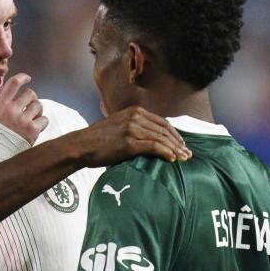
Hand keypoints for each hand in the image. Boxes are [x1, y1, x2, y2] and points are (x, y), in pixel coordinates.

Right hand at [0, 73, 48, 144]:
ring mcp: (23, 120)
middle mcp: (12, 110)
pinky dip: (41, 122)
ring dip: (37, 110)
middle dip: (31, 99)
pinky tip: (35, 128)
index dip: (23, 77)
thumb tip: (6, 95)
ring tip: (31, 118)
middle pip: (30, 93)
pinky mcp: (32, 131)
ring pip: (38, 105)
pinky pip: (44, 119)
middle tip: (28, 106)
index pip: (14, 83)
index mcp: (0, 105)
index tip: (28, 78)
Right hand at [71, 106, 191, 166]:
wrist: (81, 146)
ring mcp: (132, 129)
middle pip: (164, 130)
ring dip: (175, 149)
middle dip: (178, 143)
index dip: (174, 134)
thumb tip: (149, 138)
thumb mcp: (117, 126)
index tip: (181, 144)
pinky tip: (172, 159)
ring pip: (161, 139)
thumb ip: (133, 127)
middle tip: (188, 154)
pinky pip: (153, 147)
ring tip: (184, 158)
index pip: (162, 122)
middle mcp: (135, 117)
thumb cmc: (97, 140)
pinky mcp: (128, 143)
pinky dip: (165, 152)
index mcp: (134, 111)